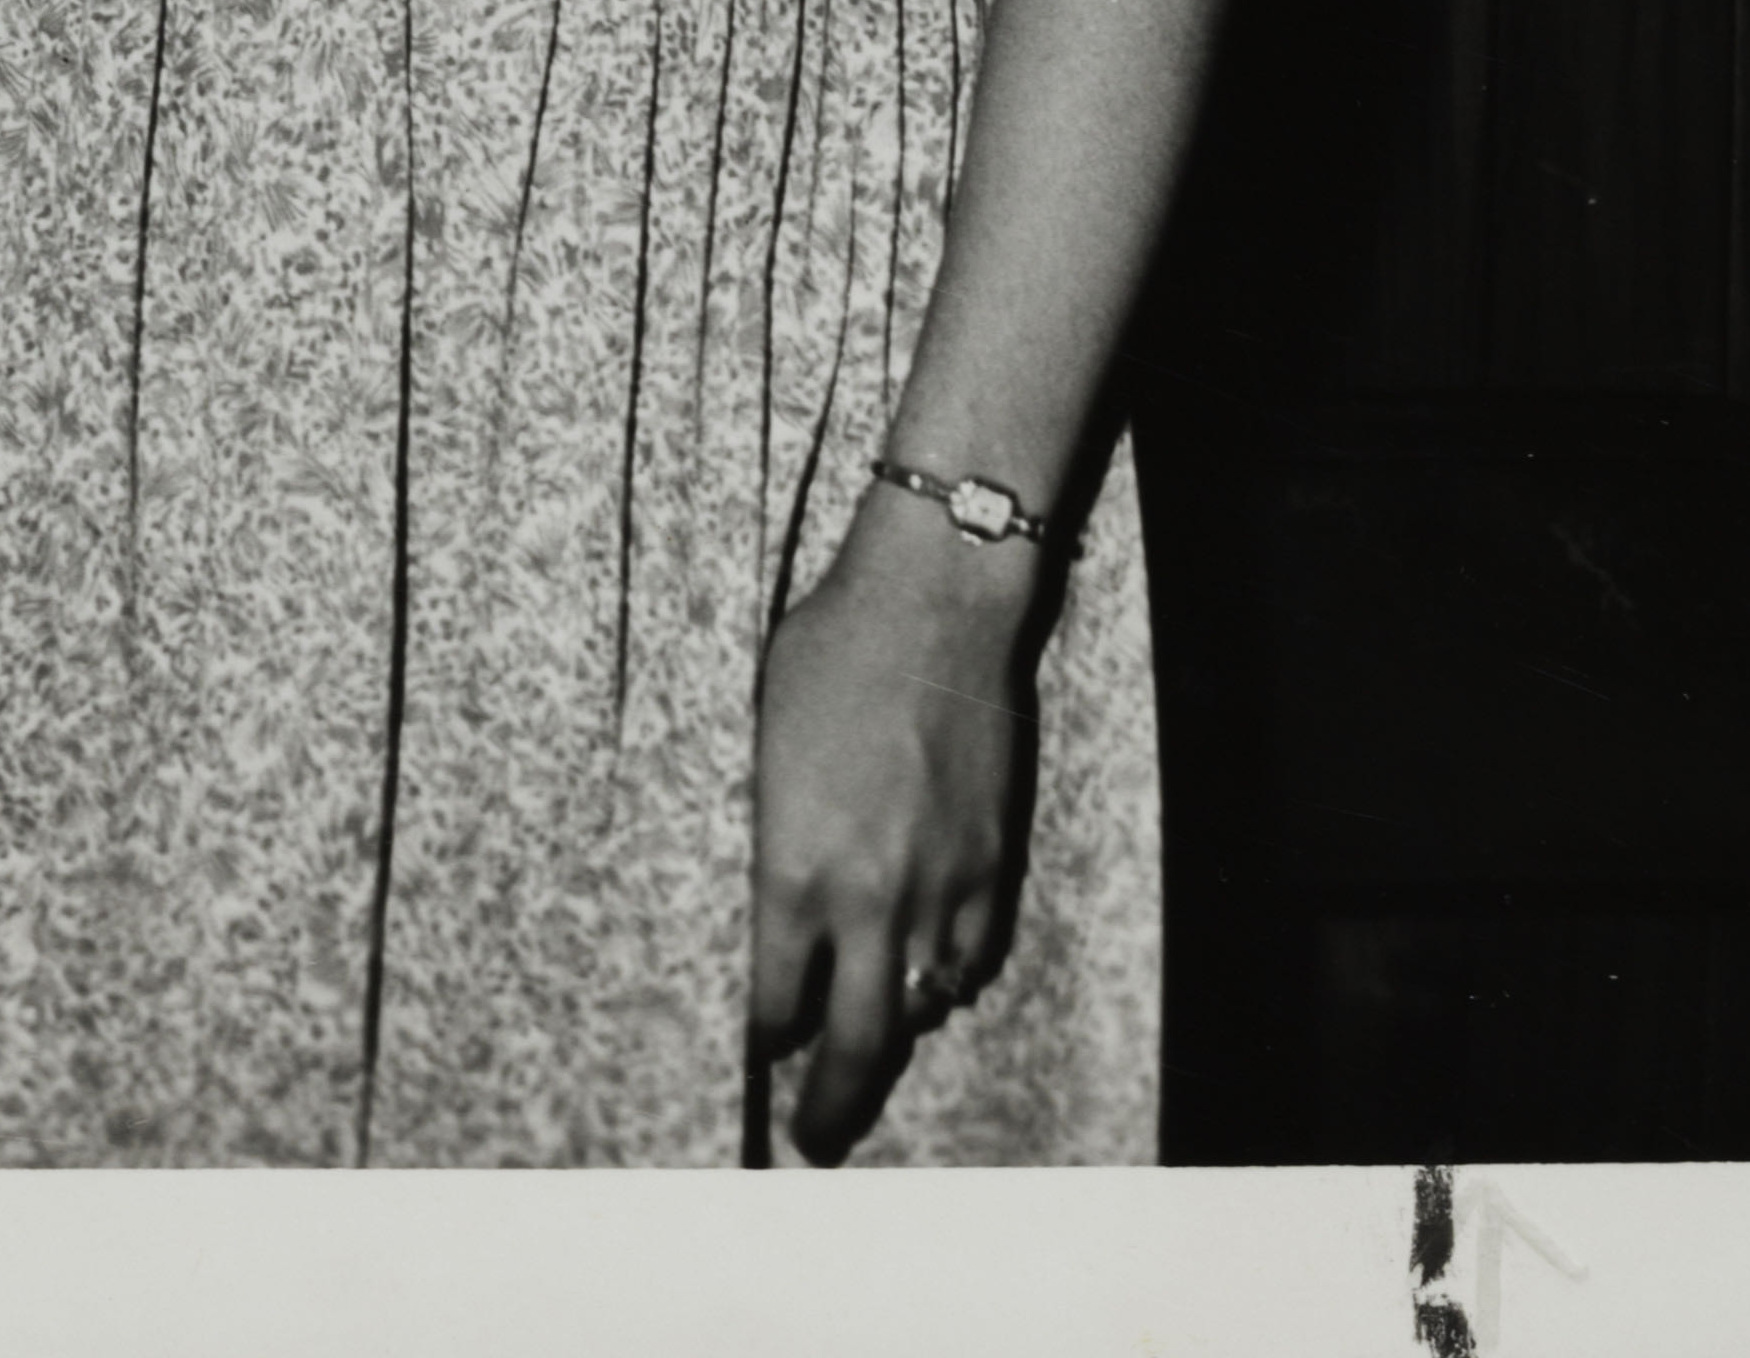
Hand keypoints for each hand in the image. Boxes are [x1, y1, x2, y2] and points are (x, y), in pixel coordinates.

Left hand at [745, 497, 1035, 1162]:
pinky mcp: (993, 869)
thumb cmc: (827, 655)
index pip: (771, 999)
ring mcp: (938, 892)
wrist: (932, 606)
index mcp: (792, 869)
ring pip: (917, 1006)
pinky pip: (970, 958)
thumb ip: (770, 840)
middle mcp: (867, 900)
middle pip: (850, 1045)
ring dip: (890, 1023)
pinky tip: (929, 972)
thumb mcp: (760, 745)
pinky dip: (947, 974)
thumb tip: (774, 905)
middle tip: (815, 1144)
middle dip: (830, 1107)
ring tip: (870, 1037)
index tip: (756, 1056)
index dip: (761, 1037)